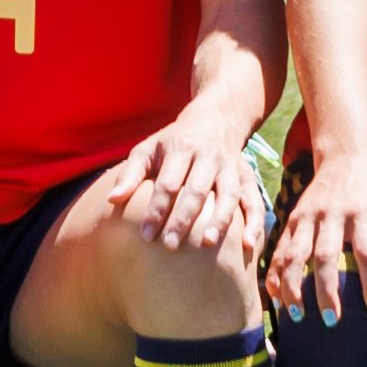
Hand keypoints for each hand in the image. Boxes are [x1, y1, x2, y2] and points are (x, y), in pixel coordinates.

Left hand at [111, 105, 263, 259]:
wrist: (214, 121)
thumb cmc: (173, 143)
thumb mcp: (148, 149)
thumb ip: (130, 174)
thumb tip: (111, 200)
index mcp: (182, 148)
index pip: (168, 183)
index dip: (157, 209)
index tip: (145, 235)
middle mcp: (209, 157)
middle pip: (197, 190)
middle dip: (184, 219)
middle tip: (170, 245)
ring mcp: (232, 167)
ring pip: (229, 195)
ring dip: (220, 220)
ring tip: (207, 243)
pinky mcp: (248, 177)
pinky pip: (255, 201)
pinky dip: (255, 222)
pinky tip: (249, 245)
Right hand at [266, 156, 366, 324]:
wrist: (345, 156)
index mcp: (362, 213)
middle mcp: (332, 215)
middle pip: (326, 256)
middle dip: (327, 290)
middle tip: (331, 321)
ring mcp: (308, 216)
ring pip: (296, 254)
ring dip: (293, 286)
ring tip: (296, 316)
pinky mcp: (292, 218)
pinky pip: (280, 249)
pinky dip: (275, 274)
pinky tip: (276, 298)